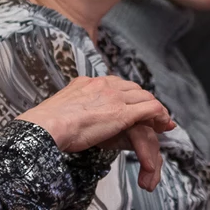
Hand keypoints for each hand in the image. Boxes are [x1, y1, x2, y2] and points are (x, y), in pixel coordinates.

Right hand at [18, 77, 175, 189]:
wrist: (45, 127)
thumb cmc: (47, 125)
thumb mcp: (61, 109)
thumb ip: (74, 107)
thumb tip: (76, 115)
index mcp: (87, 82)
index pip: (116, 84)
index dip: (129, 95)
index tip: (133, 104)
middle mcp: (103, 84)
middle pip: (134, 89)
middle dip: (145, 101)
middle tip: (153, 114)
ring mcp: (114, 97)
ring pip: (145, 97)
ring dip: (155, 109)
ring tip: (161, 122)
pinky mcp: (122, 113)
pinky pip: (150, 109)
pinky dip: (160, 115)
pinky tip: (164, 124)